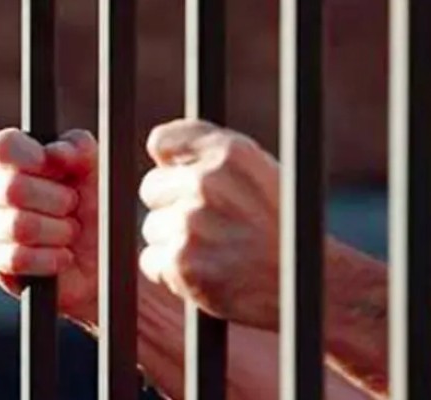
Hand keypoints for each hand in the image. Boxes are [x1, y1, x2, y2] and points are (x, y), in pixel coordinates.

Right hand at [0, 128, 98, 323]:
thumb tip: (54, 152)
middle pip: (13, 189)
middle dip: (58, 202)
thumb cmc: (95, 208)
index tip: (60, 170)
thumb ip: (79, 148)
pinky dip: (51, 259)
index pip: (4, 145)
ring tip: (69, 233)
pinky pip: (18, 258)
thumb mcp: (95, 170)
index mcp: (14, 160)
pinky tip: (63, 256)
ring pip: (19, 226)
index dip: (32, 156)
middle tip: (72, 208)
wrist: (102, 259)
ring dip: (59, 232)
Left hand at [138, 119, 280, 329]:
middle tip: (209, 224)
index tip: (179, 176)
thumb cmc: (282, 227)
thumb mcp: (258, 172)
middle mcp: (207, 182)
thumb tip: (158, 152)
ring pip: (152, 227)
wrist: (310, 286)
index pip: (162, 141)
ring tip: (217, 250)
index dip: (168, 163)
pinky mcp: (181, 263)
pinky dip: (172, 271)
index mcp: (229, 152)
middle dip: (171, 205)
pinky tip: (207, 272)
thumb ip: (210, 156)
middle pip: (152, 187)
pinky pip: (150, 261)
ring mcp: (191, 223)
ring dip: (174, 242)